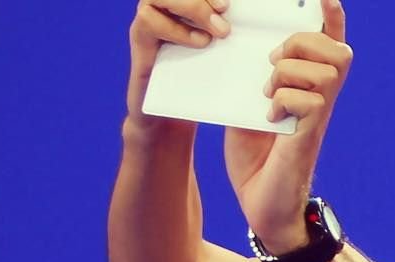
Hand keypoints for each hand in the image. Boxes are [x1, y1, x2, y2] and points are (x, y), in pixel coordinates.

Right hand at [127, 0, 230, 122]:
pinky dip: (177, 29)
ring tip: (218, 31)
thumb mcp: (218, 58)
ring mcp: (148, 19)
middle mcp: (160, 5)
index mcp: (180, 4)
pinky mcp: (139, 39)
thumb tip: (255, 22)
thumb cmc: (199, 85)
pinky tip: (200, 43)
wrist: (169, 117)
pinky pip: (149, 21)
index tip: (231, 2)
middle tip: (226, 11)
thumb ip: (227, 35)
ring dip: (192, 7)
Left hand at [224, 0, 351, 251]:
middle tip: (273, 61)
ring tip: (267, 92)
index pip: (330, 46)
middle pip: (338, 51)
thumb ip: (252, 80)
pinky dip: (285, 100)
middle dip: (303, 43)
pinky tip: (269, 118)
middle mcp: (320, 103)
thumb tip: (245, 49)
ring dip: (289, 72)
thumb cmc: (255, 162)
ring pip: (324, 71)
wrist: (262, 208)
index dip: (331, 18)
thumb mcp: (247, 108)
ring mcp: (317, 120)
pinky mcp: (308, 137)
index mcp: (307, 91)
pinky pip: (310, 100)